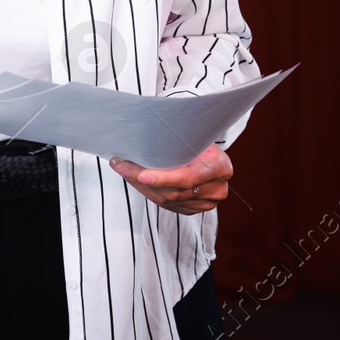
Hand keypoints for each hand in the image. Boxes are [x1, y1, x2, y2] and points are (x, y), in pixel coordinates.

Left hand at [108, 145, 233, 214]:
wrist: (213, 155)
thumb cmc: (200, 139)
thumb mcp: (195, 133)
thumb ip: (179, 137)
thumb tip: (146, 129)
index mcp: (219, 167)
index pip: (187, 178)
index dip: (163, 179)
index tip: (141, 175)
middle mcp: (216, 189)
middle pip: (172, 191)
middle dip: (142, 179)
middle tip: (119, 165)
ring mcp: (206, 203)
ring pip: (166, 200)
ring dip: (141, 186)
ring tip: (123, 169)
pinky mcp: (194, 209)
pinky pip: (167, 205)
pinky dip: (148, 192)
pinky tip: (135, 179)